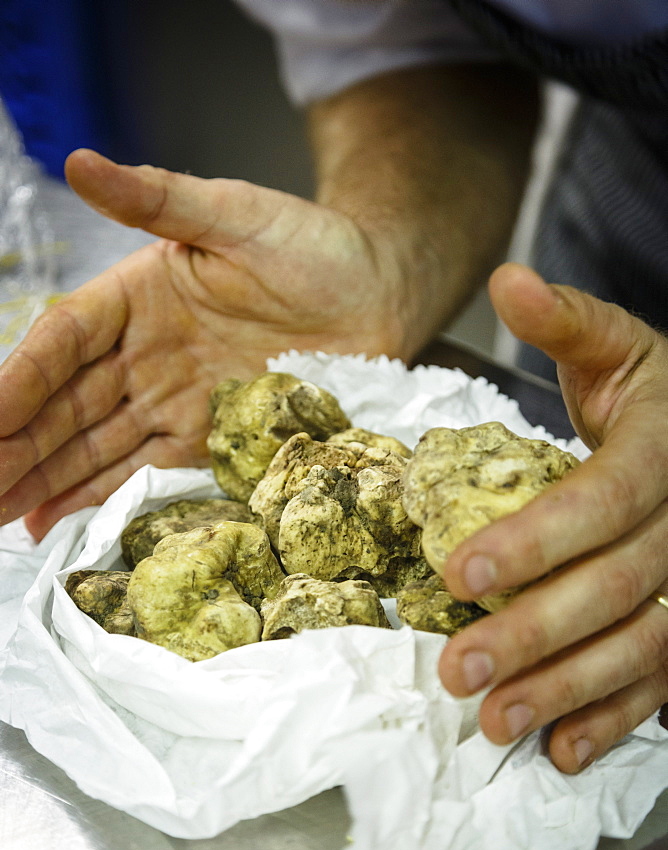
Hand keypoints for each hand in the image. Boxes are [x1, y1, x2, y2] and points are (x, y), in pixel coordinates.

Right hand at [0, 150, 406, 539]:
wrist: (379, 296)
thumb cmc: (314, 246)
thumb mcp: (235, 214)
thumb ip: (160, 200)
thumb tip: (82, 162)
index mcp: (136, 296)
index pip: (62, 342)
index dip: (20, 380)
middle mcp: (143, 353)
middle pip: (64, 405)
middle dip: (16, 445)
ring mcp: (172, 399)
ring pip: (93, 445)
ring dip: (44, 479)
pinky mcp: (208, 438)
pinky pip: (143, 470)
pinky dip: (99, 496)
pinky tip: (55, 520)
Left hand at [439, 263, 667, 771]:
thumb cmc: (656, 393)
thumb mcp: (616, 346)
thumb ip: (565, 321)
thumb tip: (508, 280)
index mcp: (666, 448)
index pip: (603, 500)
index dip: (536, 541)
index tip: (459, 574)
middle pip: (620, 586)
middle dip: (538, 633)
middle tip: (459, 669)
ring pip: (646, 644)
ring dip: (571, 689)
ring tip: (497, 721)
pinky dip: (618, 718)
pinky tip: (564, 748)